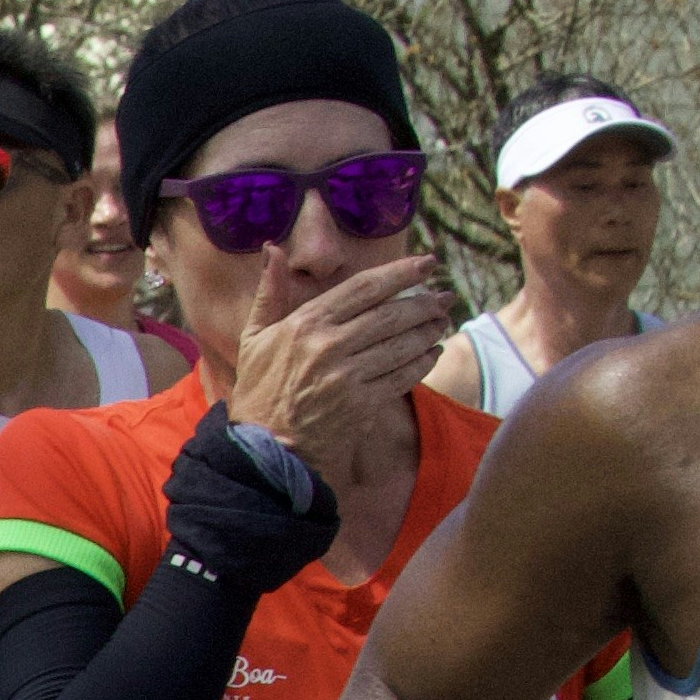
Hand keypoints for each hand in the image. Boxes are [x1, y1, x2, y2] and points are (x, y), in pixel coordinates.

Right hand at [223, 253, 461, 465]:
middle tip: (445, 296)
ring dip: (429, 330)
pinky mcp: (361, 405)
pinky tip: (431, 353)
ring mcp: (346, 377)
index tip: (428, 263)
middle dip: (425, 302)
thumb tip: (273, 248)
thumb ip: (269, 292)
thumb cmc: (259, 392)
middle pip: (391, 314)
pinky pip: (403, 376)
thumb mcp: (254, 338)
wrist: (260, 450)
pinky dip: (423, 362)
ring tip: (442, 322)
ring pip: (402, 344)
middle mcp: (327, 346)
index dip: (401, 272)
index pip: (364, 288)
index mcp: (304, 324)